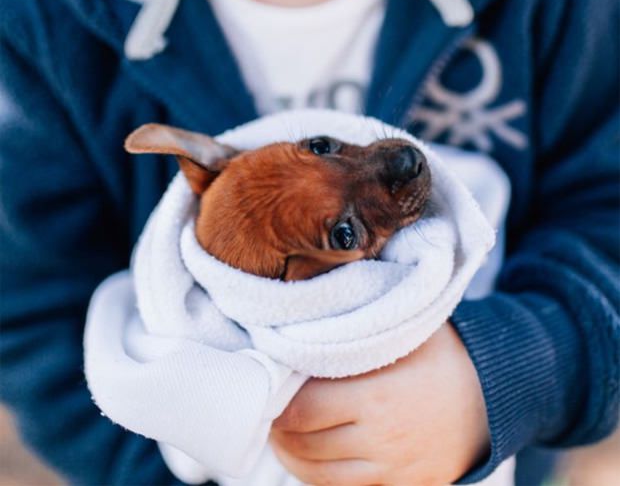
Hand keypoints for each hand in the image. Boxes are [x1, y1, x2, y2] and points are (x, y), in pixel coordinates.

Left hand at [270, 323, 489, 484]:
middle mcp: (382, 442)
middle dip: (278, 430)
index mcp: (377, 398)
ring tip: (283, 435)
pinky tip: (313, 456)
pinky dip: (321, 478)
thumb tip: (306, 329)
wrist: (495, 395)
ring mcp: (393, 473)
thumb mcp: (405, 331)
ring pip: (319, 478)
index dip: (276, 403)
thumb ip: (356, 334)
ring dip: (292, 458)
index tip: (268, 387)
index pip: (301, 411)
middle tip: (269, 410)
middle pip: (304, 447)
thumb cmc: (443, 355)